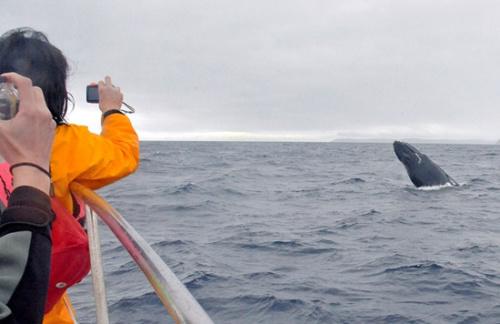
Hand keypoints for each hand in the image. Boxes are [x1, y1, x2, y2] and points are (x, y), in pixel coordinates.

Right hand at [0, 73, 55, 192]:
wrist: (32, 167)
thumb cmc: (15, 150)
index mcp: (31, 110)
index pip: (25, 83)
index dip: (14, 77)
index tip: (5, 79)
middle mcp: (43, 112)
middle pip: (35, 90)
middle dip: (22, 89)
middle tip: (10, 96)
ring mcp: (49, 120)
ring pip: (40, 102)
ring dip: (29, 100)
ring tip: (16, 110)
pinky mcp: (51, 128)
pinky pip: (44, 113)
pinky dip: (34, 111)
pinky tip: (24, 122)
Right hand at [98, 76, 122, 112]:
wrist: (111, 111)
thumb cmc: (104, 107)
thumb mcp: (100, 100)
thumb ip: (101, 94)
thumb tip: (102, 92)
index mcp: (102, 89)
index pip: (100, 82)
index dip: (101, 84)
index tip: (102, 85)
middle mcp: (108, 88)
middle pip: (108, 78)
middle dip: (107, 79)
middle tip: (107, 81)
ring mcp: (115, 91)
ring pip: (116, 87)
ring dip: (115, 90)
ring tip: (114, 95)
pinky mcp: (121, 94)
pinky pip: (120, 94)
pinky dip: (119, 96)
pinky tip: (117, 100)